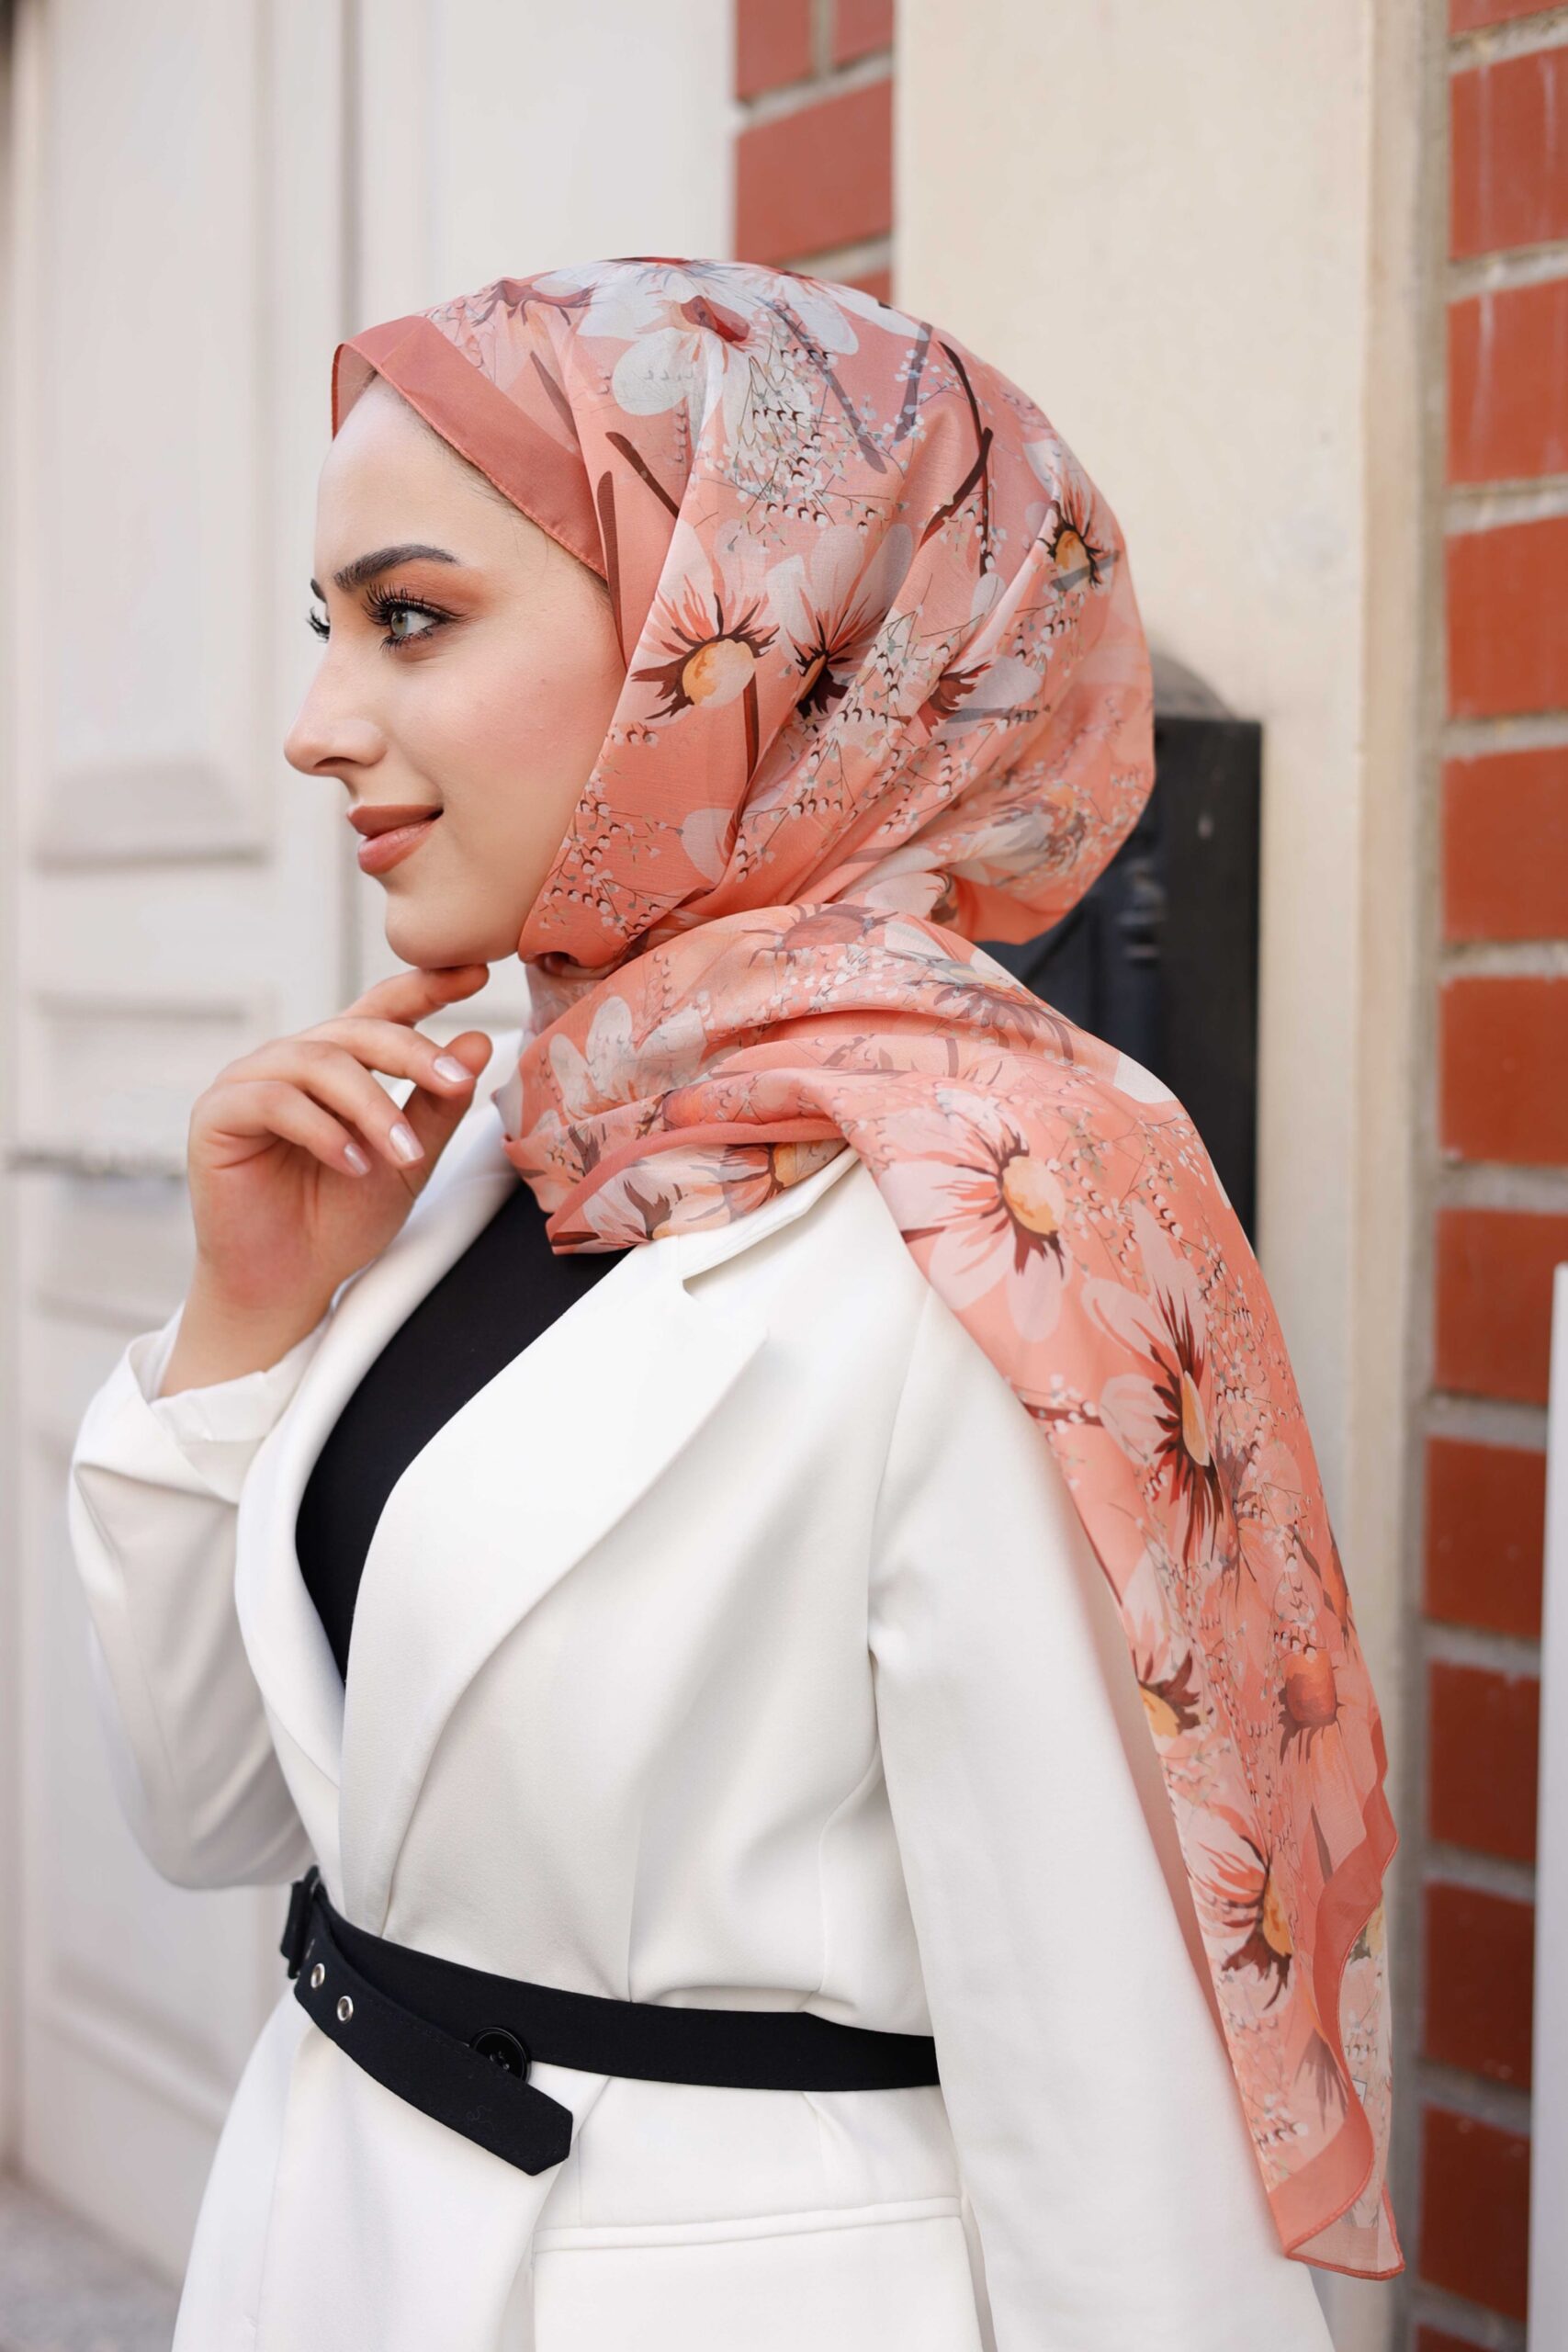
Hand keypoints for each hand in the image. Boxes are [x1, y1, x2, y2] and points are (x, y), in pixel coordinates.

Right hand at [158, 965, 494, 1394]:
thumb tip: (476, 1042)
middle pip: (356, 1030)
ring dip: (372, 1106)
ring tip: (405, 1153)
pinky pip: (275, 1100)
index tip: (477, 975)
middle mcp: (291, 1063)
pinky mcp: (217, 1114)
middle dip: (413, 1052)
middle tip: (458, 1082)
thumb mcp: (408, 1160)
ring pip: (319, 1063)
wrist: (287, 1284)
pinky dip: (323, 1131)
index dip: (426, 987)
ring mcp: (250, 1083)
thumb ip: (438, 1104)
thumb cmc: (340, 1221)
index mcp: (335, 1066)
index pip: (381, 1010)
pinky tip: (353, 1164)